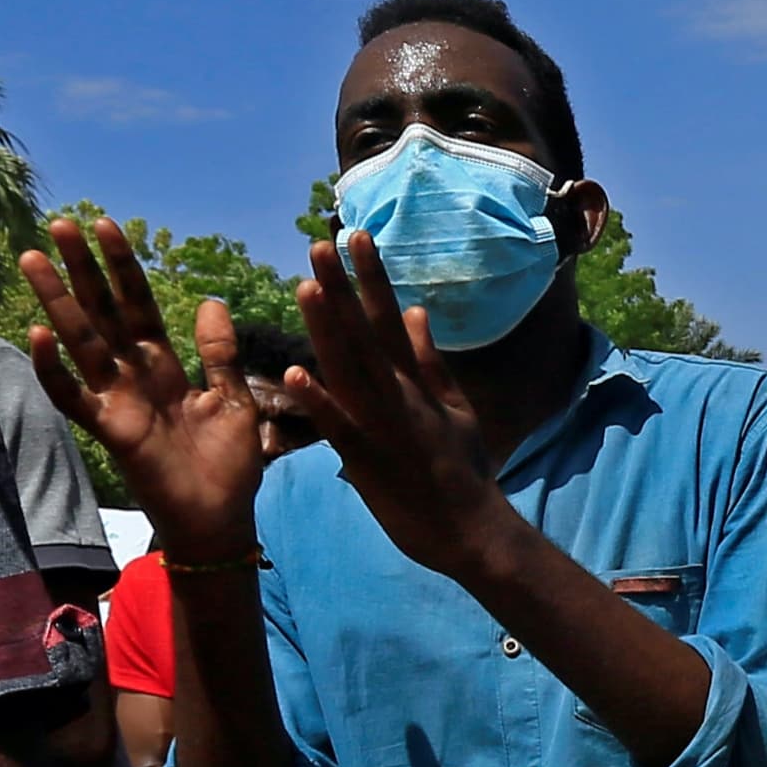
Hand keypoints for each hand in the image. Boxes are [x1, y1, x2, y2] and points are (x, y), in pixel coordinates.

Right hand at [20, 218, 265, 563]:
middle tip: (58, 224)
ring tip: (34, 259)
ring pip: (81, 341)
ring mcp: (117, 401)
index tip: (105, 226)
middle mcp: (134, 377)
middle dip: (81, 270)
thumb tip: (212, 300)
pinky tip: (38, 334)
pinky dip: (53, 369)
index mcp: (164, 366)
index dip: (122, 267)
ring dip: (57, 300)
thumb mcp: (233, 399)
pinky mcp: (110, 431)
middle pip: (102, 313)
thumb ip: (219, 352)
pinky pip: (73, 397)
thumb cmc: (228, 467)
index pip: (137, 305)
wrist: (222, 520)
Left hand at [287, 232, 524, 582]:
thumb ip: (431, 361)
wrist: (471, 529)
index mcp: (416, 382)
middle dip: (342, 287)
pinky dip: (318, 400)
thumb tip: (416, 311)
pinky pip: (337, 426)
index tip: (356, 237)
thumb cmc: (464, 470)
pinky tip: (295, 374)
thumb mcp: (455, 407)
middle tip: (319, 245)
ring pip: (349, 369)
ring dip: (327, 328)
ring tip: (306, 286)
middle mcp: (399, 394)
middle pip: (364, 333)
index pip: (389, 318)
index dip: (371, 277)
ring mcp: (382, 425)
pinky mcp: (367, 460)